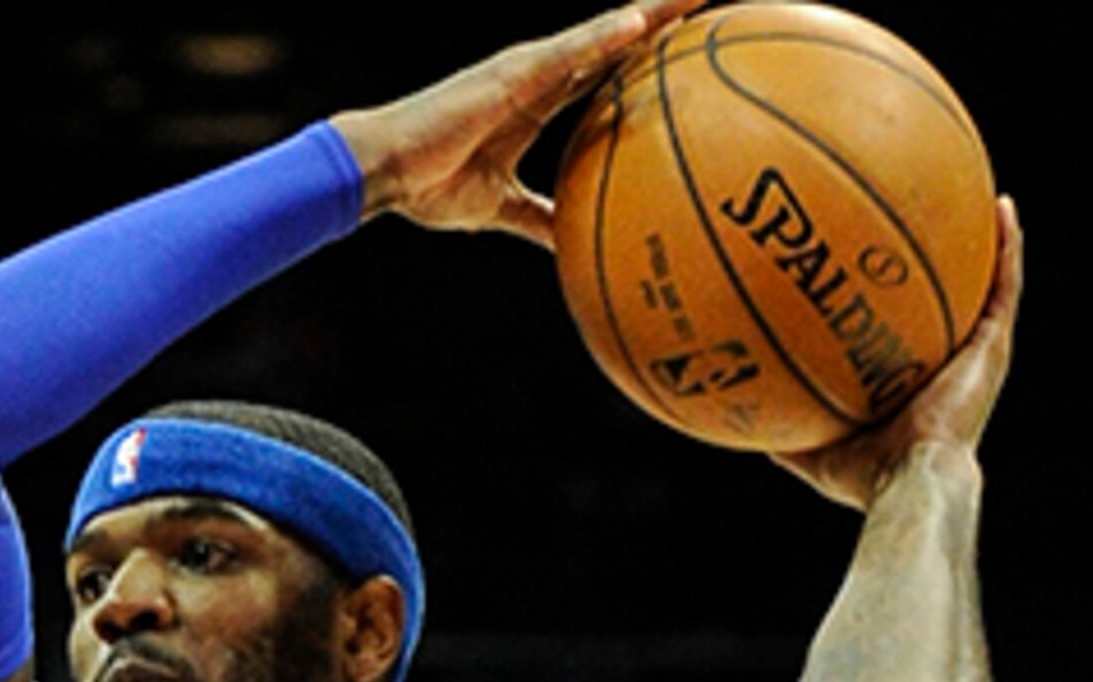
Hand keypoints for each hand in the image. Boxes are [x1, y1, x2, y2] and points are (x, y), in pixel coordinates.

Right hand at [332, 1, 703, 246]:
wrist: (383, 171)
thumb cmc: (428, 185)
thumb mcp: (498, 207)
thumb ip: (537, 218)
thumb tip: (569, 245)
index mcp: (537, 101)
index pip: (603, 70)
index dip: (644, 54)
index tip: (687, 44)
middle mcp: (537, 76)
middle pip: (612, 40)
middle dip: (661, 19)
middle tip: (709, 2)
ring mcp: (526, 70)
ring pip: (600, 34)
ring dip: (648, 13)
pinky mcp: (511, 74)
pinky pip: (568, 51)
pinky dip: (604, 36)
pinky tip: (642, 23)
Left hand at [774, 195, 1024, 508]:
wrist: (911, 482)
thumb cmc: (868, 478)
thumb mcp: (814, 451)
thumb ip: (785, 434)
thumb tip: (742, 422)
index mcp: (920, 384)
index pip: (917, 334)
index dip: (908, 303)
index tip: (890, 265)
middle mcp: (953, 365)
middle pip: (955, 302)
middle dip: (949, 264)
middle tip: (935, 218)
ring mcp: (979, 354)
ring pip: (991, 284)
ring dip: (988, 240)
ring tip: (981, 196)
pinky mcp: (994, 346)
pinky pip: (1006, 284)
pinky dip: (1007, 243)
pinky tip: (1001, 205)